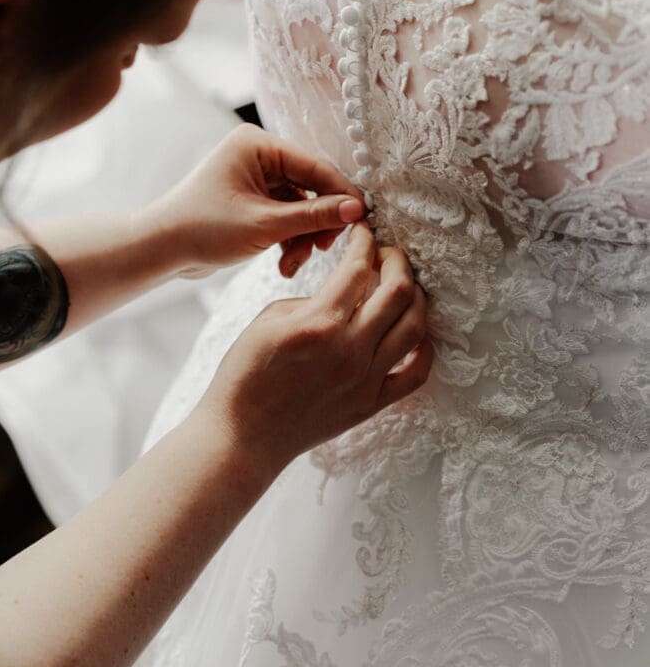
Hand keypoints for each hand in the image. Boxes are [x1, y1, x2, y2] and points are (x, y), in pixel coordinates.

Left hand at [141, 124, 365, 278]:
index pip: (315, 166)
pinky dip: (288, 239)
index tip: (362, 220)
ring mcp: (255, 177)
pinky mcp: (253, 200)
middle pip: (311, 187)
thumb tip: (356, 210)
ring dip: (302, 237)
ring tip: (294, 264)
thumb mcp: (265, 225)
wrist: (161, 250)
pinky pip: (286, 216)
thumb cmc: (202, 229)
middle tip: (324, 249)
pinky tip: (284, 263)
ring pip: (301, 206)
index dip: (340, 194)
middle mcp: (258, 155)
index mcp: (258, 144)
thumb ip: (314, 216)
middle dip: (317, 222)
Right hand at [195, 223, 432, 476]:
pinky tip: (415, 333)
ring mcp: (365, 379)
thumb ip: (313, 299)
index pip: (358, 267)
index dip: (364, 240)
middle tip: (386, 253)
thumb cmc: (244, 376)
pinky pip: (416, 374)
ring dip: (414, 297)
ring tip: (401, 286)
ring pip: (415, 326)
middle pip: (398, 290)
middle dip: (397, 260)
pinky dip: (423, 348)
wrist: (243, 436)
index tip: (364, 230)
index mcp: (319, 323)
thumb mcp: (268, 320)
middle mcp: (350, 349)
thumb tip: (345, 292)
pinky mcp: (371, 404)